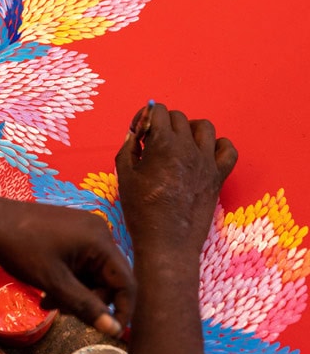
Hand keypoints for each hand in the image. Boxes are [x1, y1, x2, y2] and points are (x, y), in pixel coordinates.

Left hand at [0, 197, 134, 335]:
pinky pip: (81, 262)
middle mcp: (98, 231)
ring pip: (92, 273)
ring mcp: (84, 229)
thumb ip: (86, 307)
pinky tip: (48, 289)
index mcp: (100, 240)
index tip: (111, 331)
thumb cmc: (21, 249)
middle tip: (61, 312)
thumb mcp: (54, 282)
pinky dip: (69, 279)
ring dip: (76, 293)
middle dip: (89, 300)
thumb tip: (114, 329)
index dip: (123, 309)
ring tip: (48, 301)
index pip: (126, 281)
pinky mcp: (72, 231)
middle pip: (109, 278)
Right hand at [115, 103, 237, 256]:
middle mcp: (188, 147)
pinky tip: (203, 155)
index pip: (158, 110)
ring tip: (178, 144)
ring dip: (189, 130)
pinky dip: (217, 146)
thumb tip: (135, 135)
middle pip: (179, 117)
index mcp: (163, 144)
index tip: (139, 132)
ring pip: (204, 127)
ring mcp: (206, 161)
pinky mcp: (218, 176)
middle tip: (152, 142)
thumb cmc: (141, 211)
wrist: (166, 243)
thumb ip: (128, 149)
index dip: (145, 117)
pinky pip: (228, 149)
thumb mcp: (124, 176)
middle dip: (162, 123)